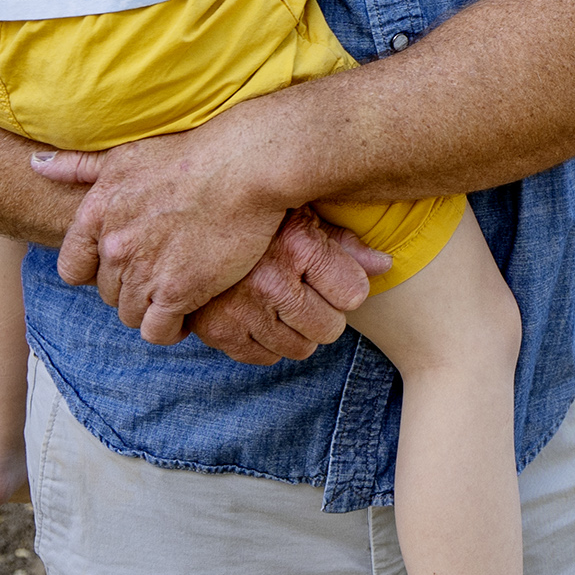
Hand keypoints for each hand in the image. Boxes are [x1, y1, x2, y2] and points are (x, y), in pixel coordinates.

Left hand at [35, 111, 293, 342]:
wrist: (247, 165)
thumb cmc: (193, 154)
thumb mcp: (126, 155)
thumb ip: (78, 167)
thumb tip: (35, 164)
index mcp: (96, 213)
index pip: (72, 269)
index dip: (98, 271)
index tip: (127, 262)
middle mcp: (114, 245)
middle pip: (109, 293)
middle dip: (133, 286)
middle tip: (165, 271)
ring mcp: (144, 271)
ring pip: (132, 314)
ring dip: (153, 307)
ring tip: (179, 290)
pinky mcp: (179, 292)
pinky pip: (158, 331)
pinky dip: (172, 328)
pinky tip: (189, 311)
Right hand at [189, 209, 390, 363]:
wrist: (189, 224)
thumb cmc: (257, 218)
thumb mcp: (302, 216)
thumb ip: (344, 243)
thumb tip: (385, 266)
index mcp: (297, 245)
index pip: (354, 294)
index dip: (346, 287)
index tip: (331, 276)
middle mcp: (270, 280)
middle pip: (330, 328)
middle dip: (325, 313)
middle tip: (306, 292)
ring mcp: (241, 309)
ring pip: (300, 348)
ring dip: (297, 331)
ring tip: (281, 302)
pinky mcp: (218, 332)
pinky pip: (265, 358)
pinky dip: (266, 342)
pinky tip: (258, 314)